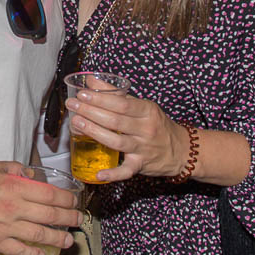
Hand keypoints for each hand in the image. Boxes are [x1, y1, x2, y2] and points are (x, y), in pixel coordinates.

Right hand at [0, 160, 82, 254]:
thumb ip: (15, 169)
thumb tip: (31, 174)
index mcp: (14, 186)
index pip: (50, 194)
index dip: (67, 200)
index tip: (74, 202)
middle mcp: (14, 208)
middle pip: (50, 215)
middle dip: (69, 219)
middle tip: (78, 221)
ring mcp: (6, 228)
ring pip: (40, 235)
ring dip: (58, 239)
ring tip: (69, 241)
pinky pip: (21, 251)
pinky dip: (35, 254)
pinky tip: (44, 254)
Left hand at [66, 84, 187, 181]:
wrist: (181, 150)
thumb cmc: (157, 125)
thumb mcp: (143, 106)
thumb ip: (116, 94)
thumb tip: (91, 80)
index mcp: (147, 111)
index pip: (121, 103)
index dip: (101, 98)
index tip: (83, 94)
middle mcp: (146, 129)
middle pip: (115, 120)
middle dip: (91, 112)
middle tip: (73, 105)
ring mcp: (144, 148)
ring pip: (116, 141)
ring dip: (95, 132)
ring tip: (77, 124)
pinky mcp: (141, 165)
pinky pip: (126, 171)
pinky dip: (112, 173)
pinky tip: (98, 174)